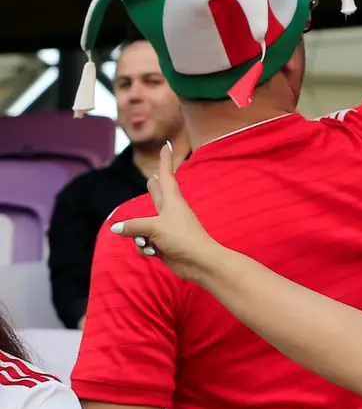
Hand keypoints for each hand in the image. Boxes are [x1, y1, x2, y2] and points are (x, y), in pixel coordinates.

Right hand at [112, 143, 220, 283]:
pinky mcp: (163, 243)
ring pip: (141, 226)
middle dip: (154, 188)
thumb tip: (116, 228)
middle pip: (157, 196)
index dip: (164, 161)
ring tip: (150, 242)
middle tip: (153, 178)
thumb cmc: (182, 239)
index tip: (167, 145)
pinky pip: (144, 242)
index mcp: (172, 201)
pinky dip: (145, 248)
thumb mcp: (154, 228)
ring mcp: (166, 228)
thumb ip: (133, 226)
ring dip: (139, 236)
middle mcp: (169, 212)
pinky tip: (154, 252)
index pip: (166, 176)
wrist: (199, 263)